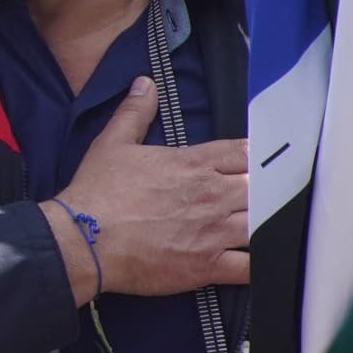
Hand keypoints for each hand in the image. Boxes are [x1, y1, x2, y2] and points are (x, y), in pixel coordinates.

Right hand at [47, 78, 248, 303]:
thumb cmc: (98, 191)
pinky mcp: (209, 266)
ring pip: (263, 225)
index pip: (244, 153)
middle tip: (264, 194)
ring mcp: (214, 233)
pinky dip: (260, 264)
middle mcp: (212, 196)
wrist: (86, 238)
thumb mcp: (112, 143)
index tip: (257, 162)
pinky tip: (258, 260)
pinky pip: (251, 268)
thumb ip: (134, 113)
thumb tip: (145, 84)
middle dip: (266, 191)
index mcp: (193, 165)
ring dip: (265, 224)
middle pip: (262, 189)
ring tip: (264, 226)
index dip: (255, 157)